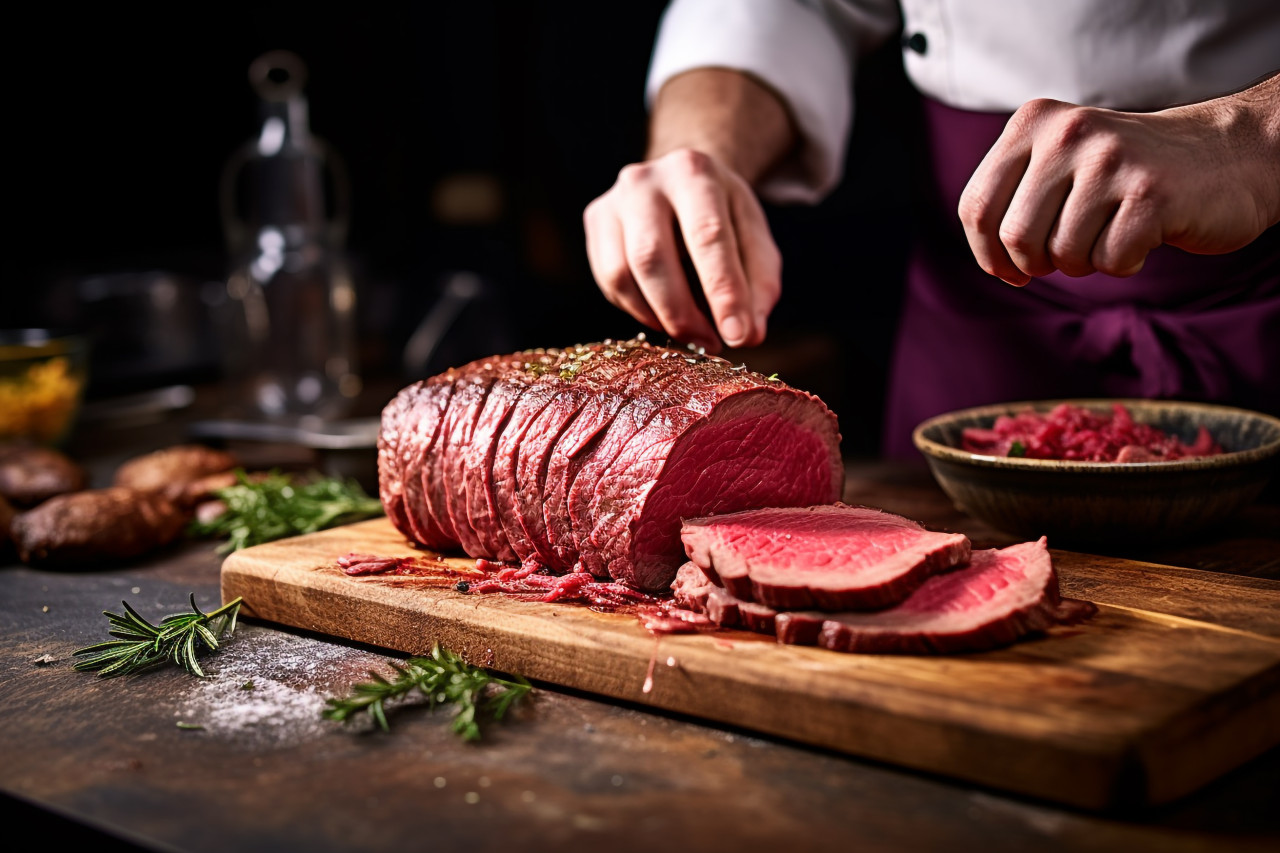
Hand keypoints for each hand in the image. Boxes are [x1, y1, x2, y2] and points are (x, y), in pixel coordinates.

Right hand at [583, 148, 781, 352]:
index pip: (707, 236)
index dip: (723, 292)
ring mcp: (612, 201)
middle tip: (710, 343)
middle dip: (682, 313)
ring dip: (658, 317)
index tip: (738, 336)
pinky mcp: (596, 222)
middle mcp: (645, 180)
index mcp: (694, 171)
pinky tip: (665, 314)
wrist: (683, 183)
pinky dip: (640, 310)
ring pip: (621, 274)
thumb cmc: (723, 216)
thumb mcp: (755, 239)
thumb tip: (748, 335)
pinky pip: (610, 282)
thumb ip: (759, 284)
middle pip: (651, 256)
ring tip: (691, 333)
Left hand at [958, 79, 1279, 285]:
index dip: (987, 254)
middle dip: (1036, 264)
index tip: (1009, 270)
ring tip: (1111, 233)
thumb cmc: (1128, 174)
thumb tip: (990, 259)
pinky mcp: (1150, 193)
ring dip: (1085, 263)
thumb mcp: (1059, 162)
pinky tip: (1144, 234)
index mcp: (1034, 122)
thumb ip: (1014, 196)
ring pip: (1062, 255)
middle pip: (1015, 237)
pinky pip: (1110, 262)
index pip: (975, 207)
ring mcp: (1111, 159)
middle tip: (1068, 254)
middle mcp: (1068, 132)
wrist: (1228, 153)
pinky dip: (1123, 263)